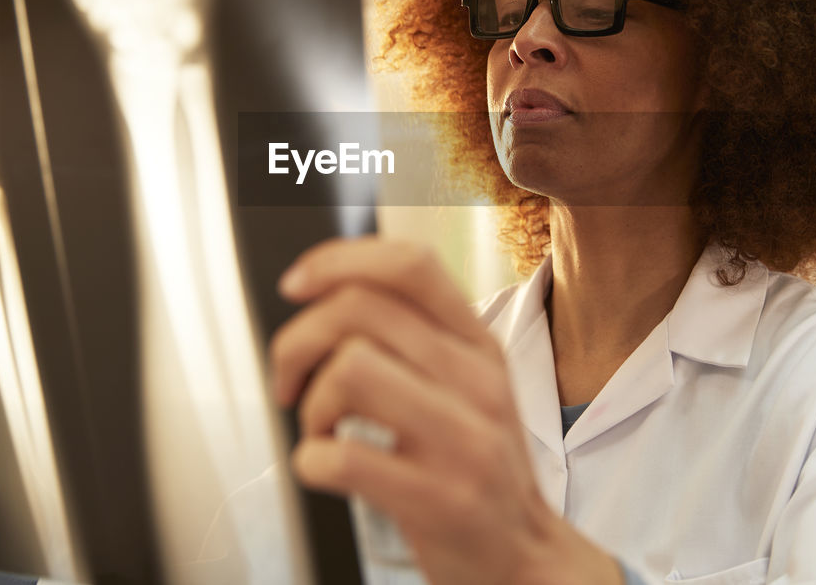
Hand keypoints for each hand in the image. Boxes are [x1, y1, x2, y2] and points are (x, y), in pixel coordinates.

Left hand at [270, 237, 621, 584]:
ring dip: (311, 402)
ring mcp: (461, 439)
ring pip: (351, 369)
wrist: (525, 557)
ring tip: (322, 428)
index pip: (409, 266)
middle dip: (298, 340)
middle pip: (361, 311)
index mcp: (478, 345)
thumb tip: (332, 294)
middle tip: (290, 378)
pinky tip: (326, 466)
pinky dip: (311, 460)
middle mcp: (476, 382)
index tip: (297, 284)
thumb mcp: (471, 386)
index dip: (338, 261)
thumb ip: (418, 337)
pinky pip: (342, 456)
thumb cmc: (479, 468)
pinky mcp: (437, 498)